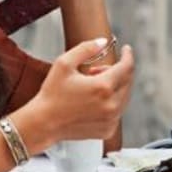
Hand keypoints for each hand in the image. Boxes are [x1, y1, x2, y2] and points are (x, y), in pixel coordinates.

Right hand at [18, 38, 133, 146]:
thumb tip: (103, 41)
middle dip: (115, 71)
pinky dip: (110, 102)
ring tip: (90, 86)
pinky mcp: (108, 130)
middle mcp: (111, 106)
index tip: (126, 49)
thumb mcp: (64, 64)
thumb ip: (86, 48)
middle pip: (127, 81)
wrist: (43, 124)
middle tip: (94, 70)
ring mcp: (111, 120)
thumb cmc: (51, 94)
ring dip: (113, 86)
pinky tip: (92, 102)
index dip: (128, 55)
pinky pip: (118, 110)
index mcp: (103, 87)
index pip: (127, 67)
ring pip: (124, 95)